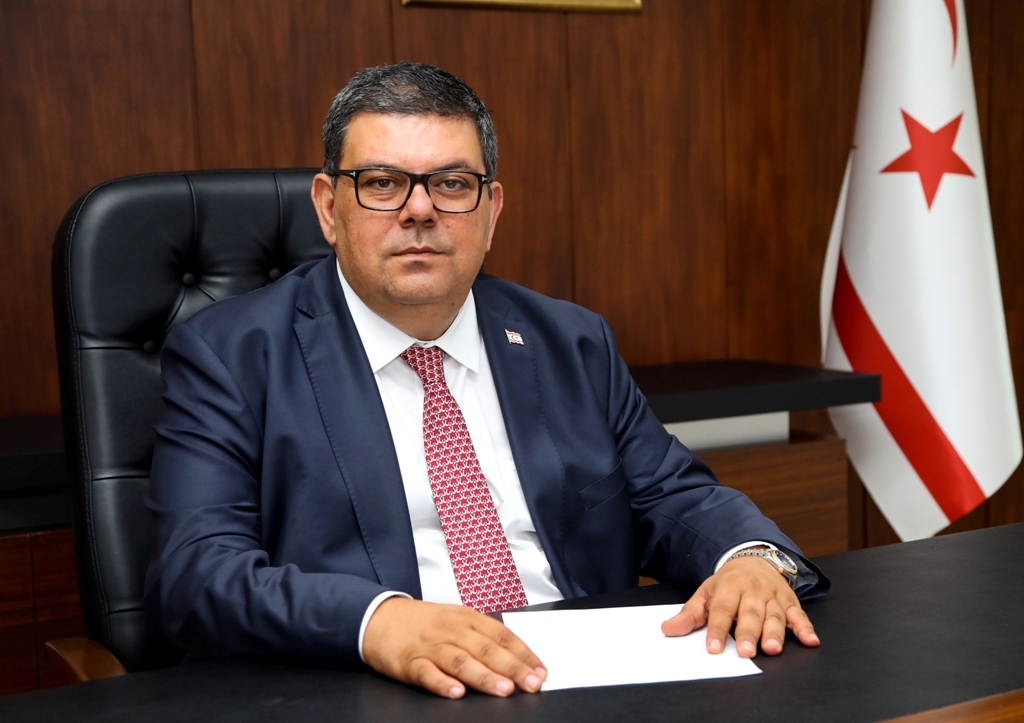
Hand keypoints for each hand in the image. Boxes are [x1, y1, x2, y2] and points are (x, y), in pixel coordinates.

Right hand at [362, 597, 546, 698]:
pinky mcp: (410, 662)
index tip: (541, 671)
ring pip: (461, 660)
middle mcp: (451, 630)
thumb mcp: (456, 620)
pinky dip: (442, 683)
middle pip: (486, 648)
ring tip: (504, 690)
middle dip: (512, 667)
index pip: (501, 635)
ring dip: (484, 676)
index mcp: (467, 618)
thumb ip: (483, 637)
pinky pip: (428, 674)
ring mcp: (431, 646)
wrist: (380, 618)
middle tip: (531, 684)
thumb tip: (516, 658)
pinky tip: (456, 693)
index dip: (523, 653)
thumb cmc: (424, 622)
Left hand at [660, 556, 819, 657]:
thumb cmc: (727, 584)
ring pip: (775, 616)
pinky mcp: (790, 602)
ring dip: (775, 633)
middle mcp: (753, 591)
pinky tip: (810, 641)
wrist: (753, 560)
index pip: (722, 610)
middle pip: (751, 614)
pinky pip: (799, 615)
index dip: (718, 630)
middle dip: (748, 633)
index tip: (714, 648)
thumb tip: (668, 629)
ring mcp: (773, 596)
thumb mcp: (706, 593)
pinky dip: (806, 628)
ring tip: (772, 649)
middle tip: (746, 652)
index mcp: (729, 587)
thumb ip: (690, 614)